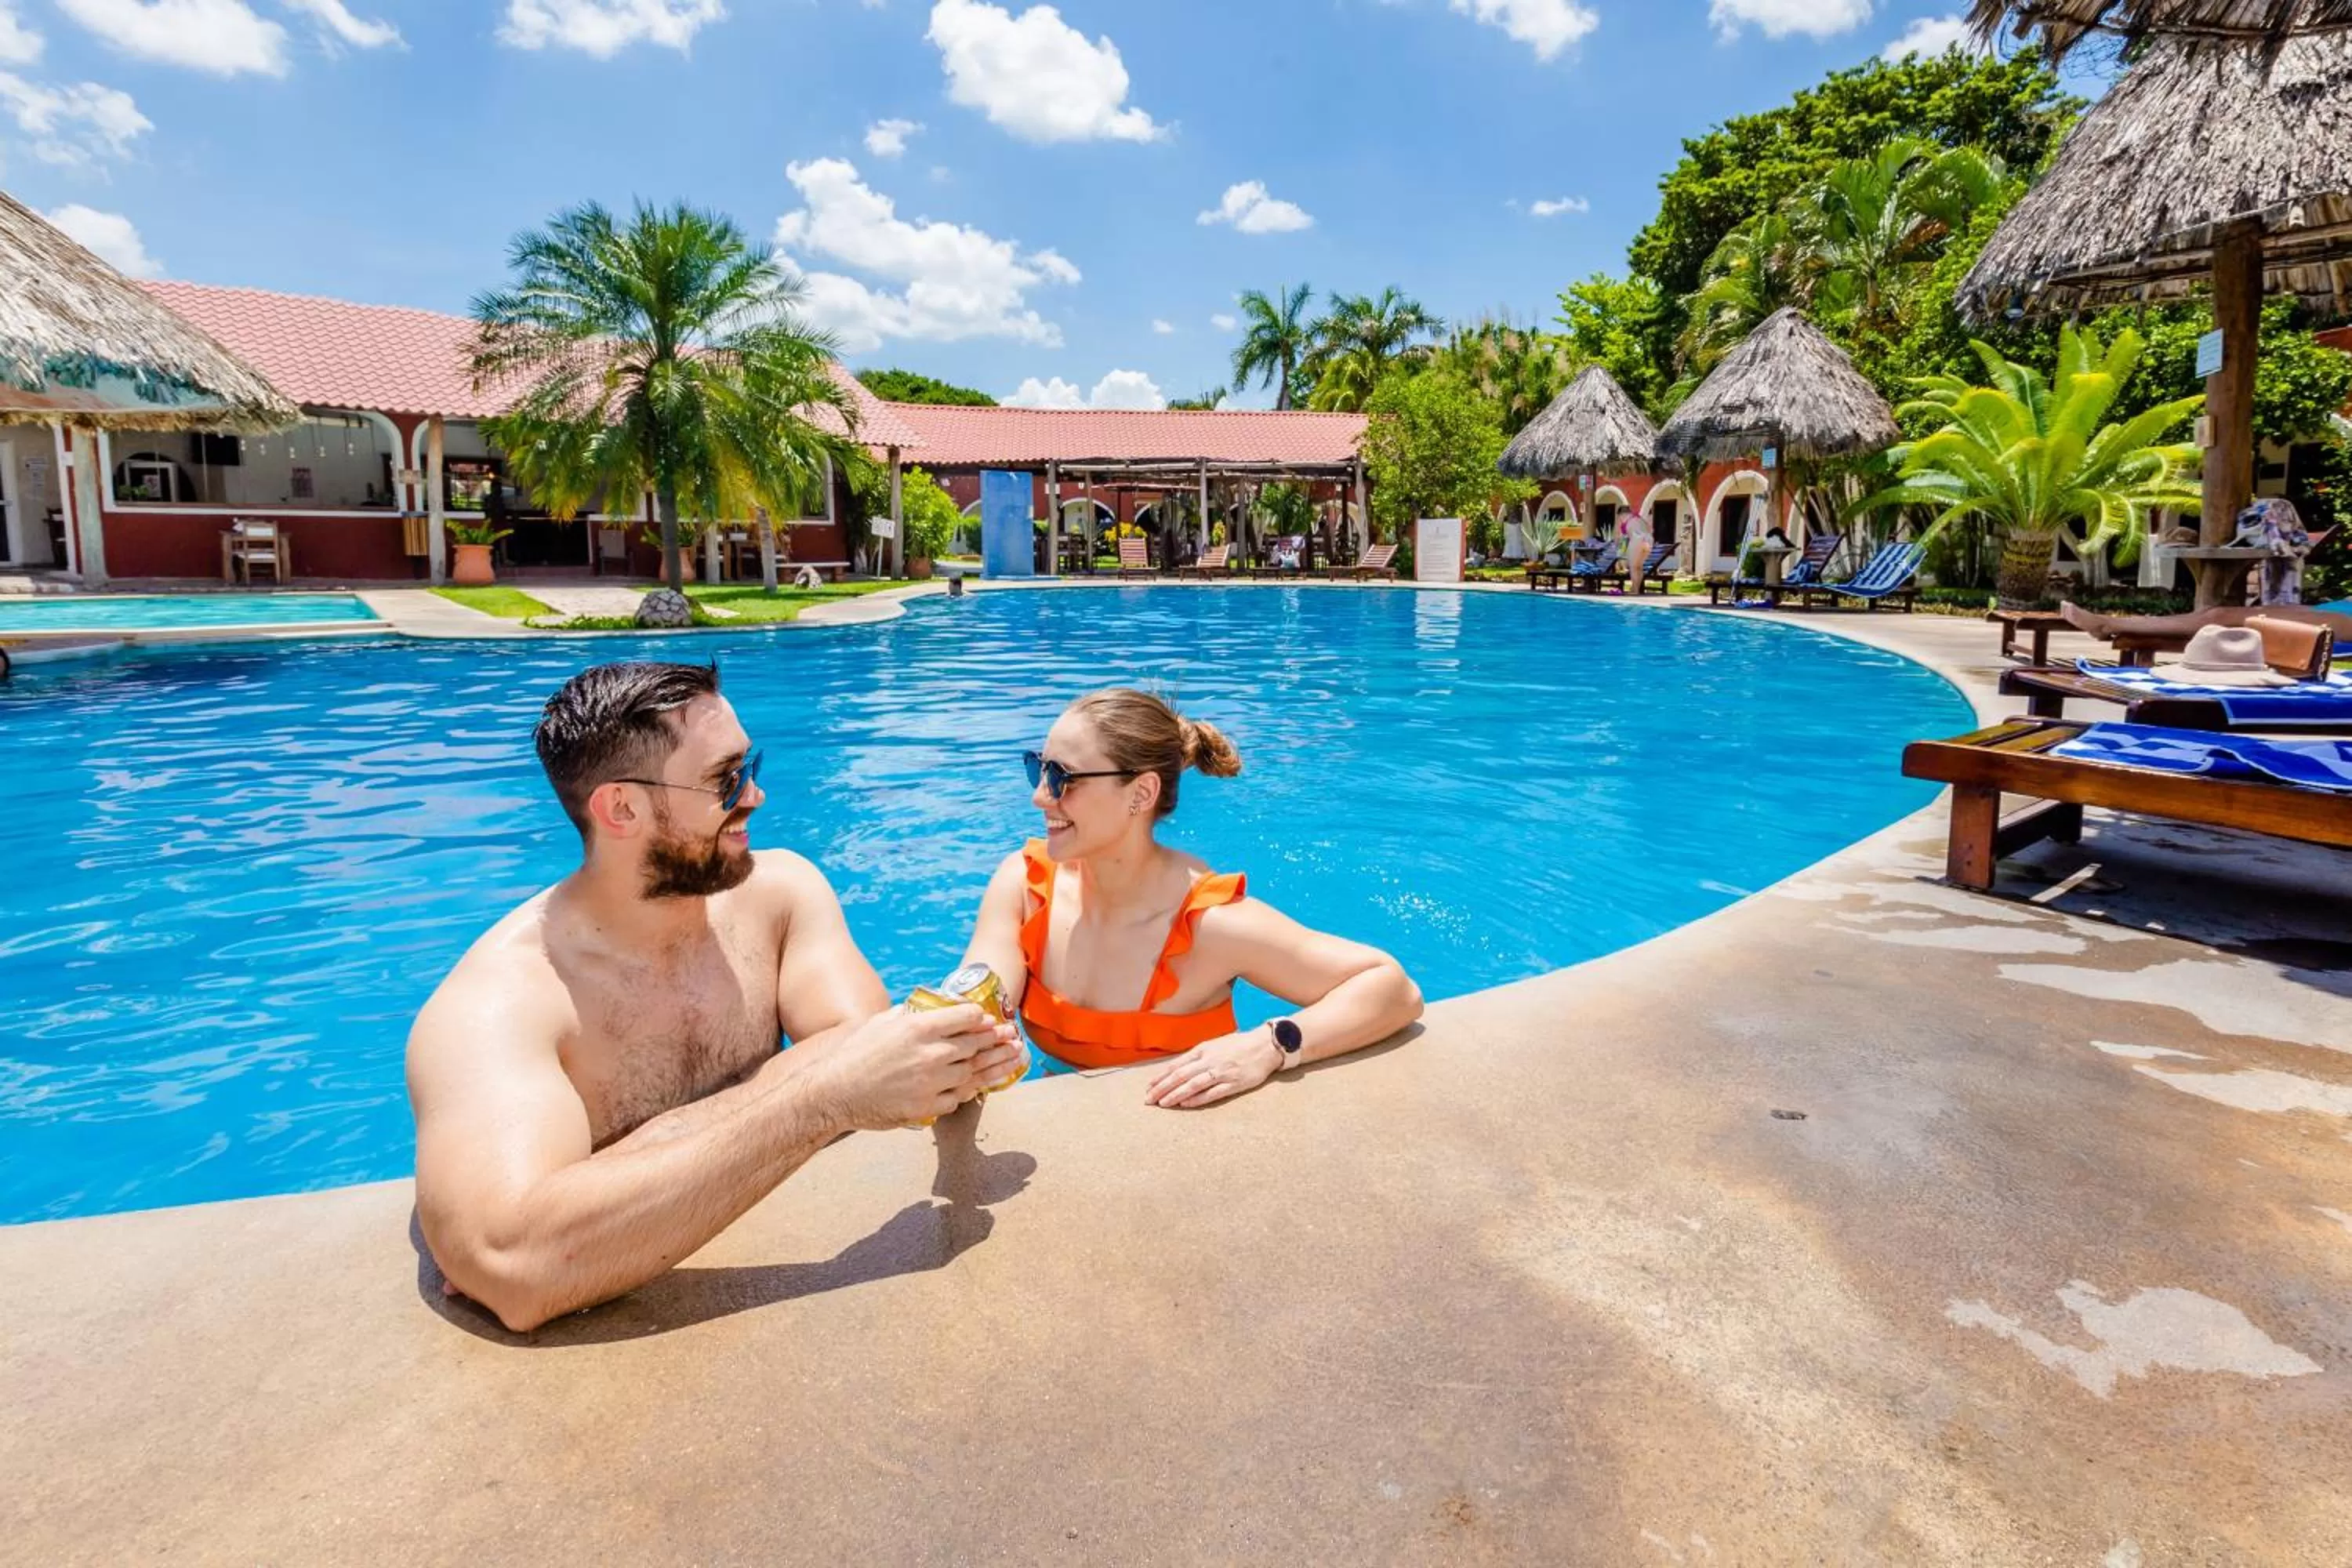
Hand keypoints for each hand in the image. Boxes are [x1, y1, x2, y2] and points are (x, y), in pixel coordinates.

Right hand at [802, 1004, 1024, 1131]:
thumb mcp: (881, 1022)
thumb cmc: (855, 1054)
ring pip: (974, 1072)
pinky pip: (959, 1097)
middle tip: (1011, 1037)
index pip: (966, 1016)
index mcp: (919, 1027)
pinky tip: (985, 1084)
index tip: (989, 1019)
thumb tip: (933, 1007)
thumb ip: (911, 1013)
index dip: (981, 1017)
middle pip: (976, 1044)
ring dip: (997, 1064)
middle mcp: (930, 1053)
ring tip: (1014, 1058)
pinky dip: (970, 1090)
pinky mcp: (928, 1106)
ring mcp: (931, 1082)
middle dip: (996, 1039)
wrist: (835, 1093)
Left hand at [1143, 1028, 1282, 1109]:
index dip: (1160, 1077)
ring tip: (1162, 1103)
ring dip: (1175, 1095)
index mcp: (1203, 1050)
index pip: (1176, 1065)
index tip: (1148, 1086)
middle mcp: (1210, 1060)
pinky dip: (1197, 1099)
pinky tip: (1185, 1104)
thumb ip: (1198, 1056)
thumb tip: (1178, 1068)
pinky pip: (1212, 1093)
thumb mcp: (1215, 1045)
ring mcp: (1222, 1072)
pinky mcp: (1234, 1084)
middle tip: (1148, 1099)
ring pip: (1193, 1085)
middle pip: (1180, 1076)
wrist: (1266, 1045)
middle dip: (1162, 1088)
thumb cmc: (1239, 1044)